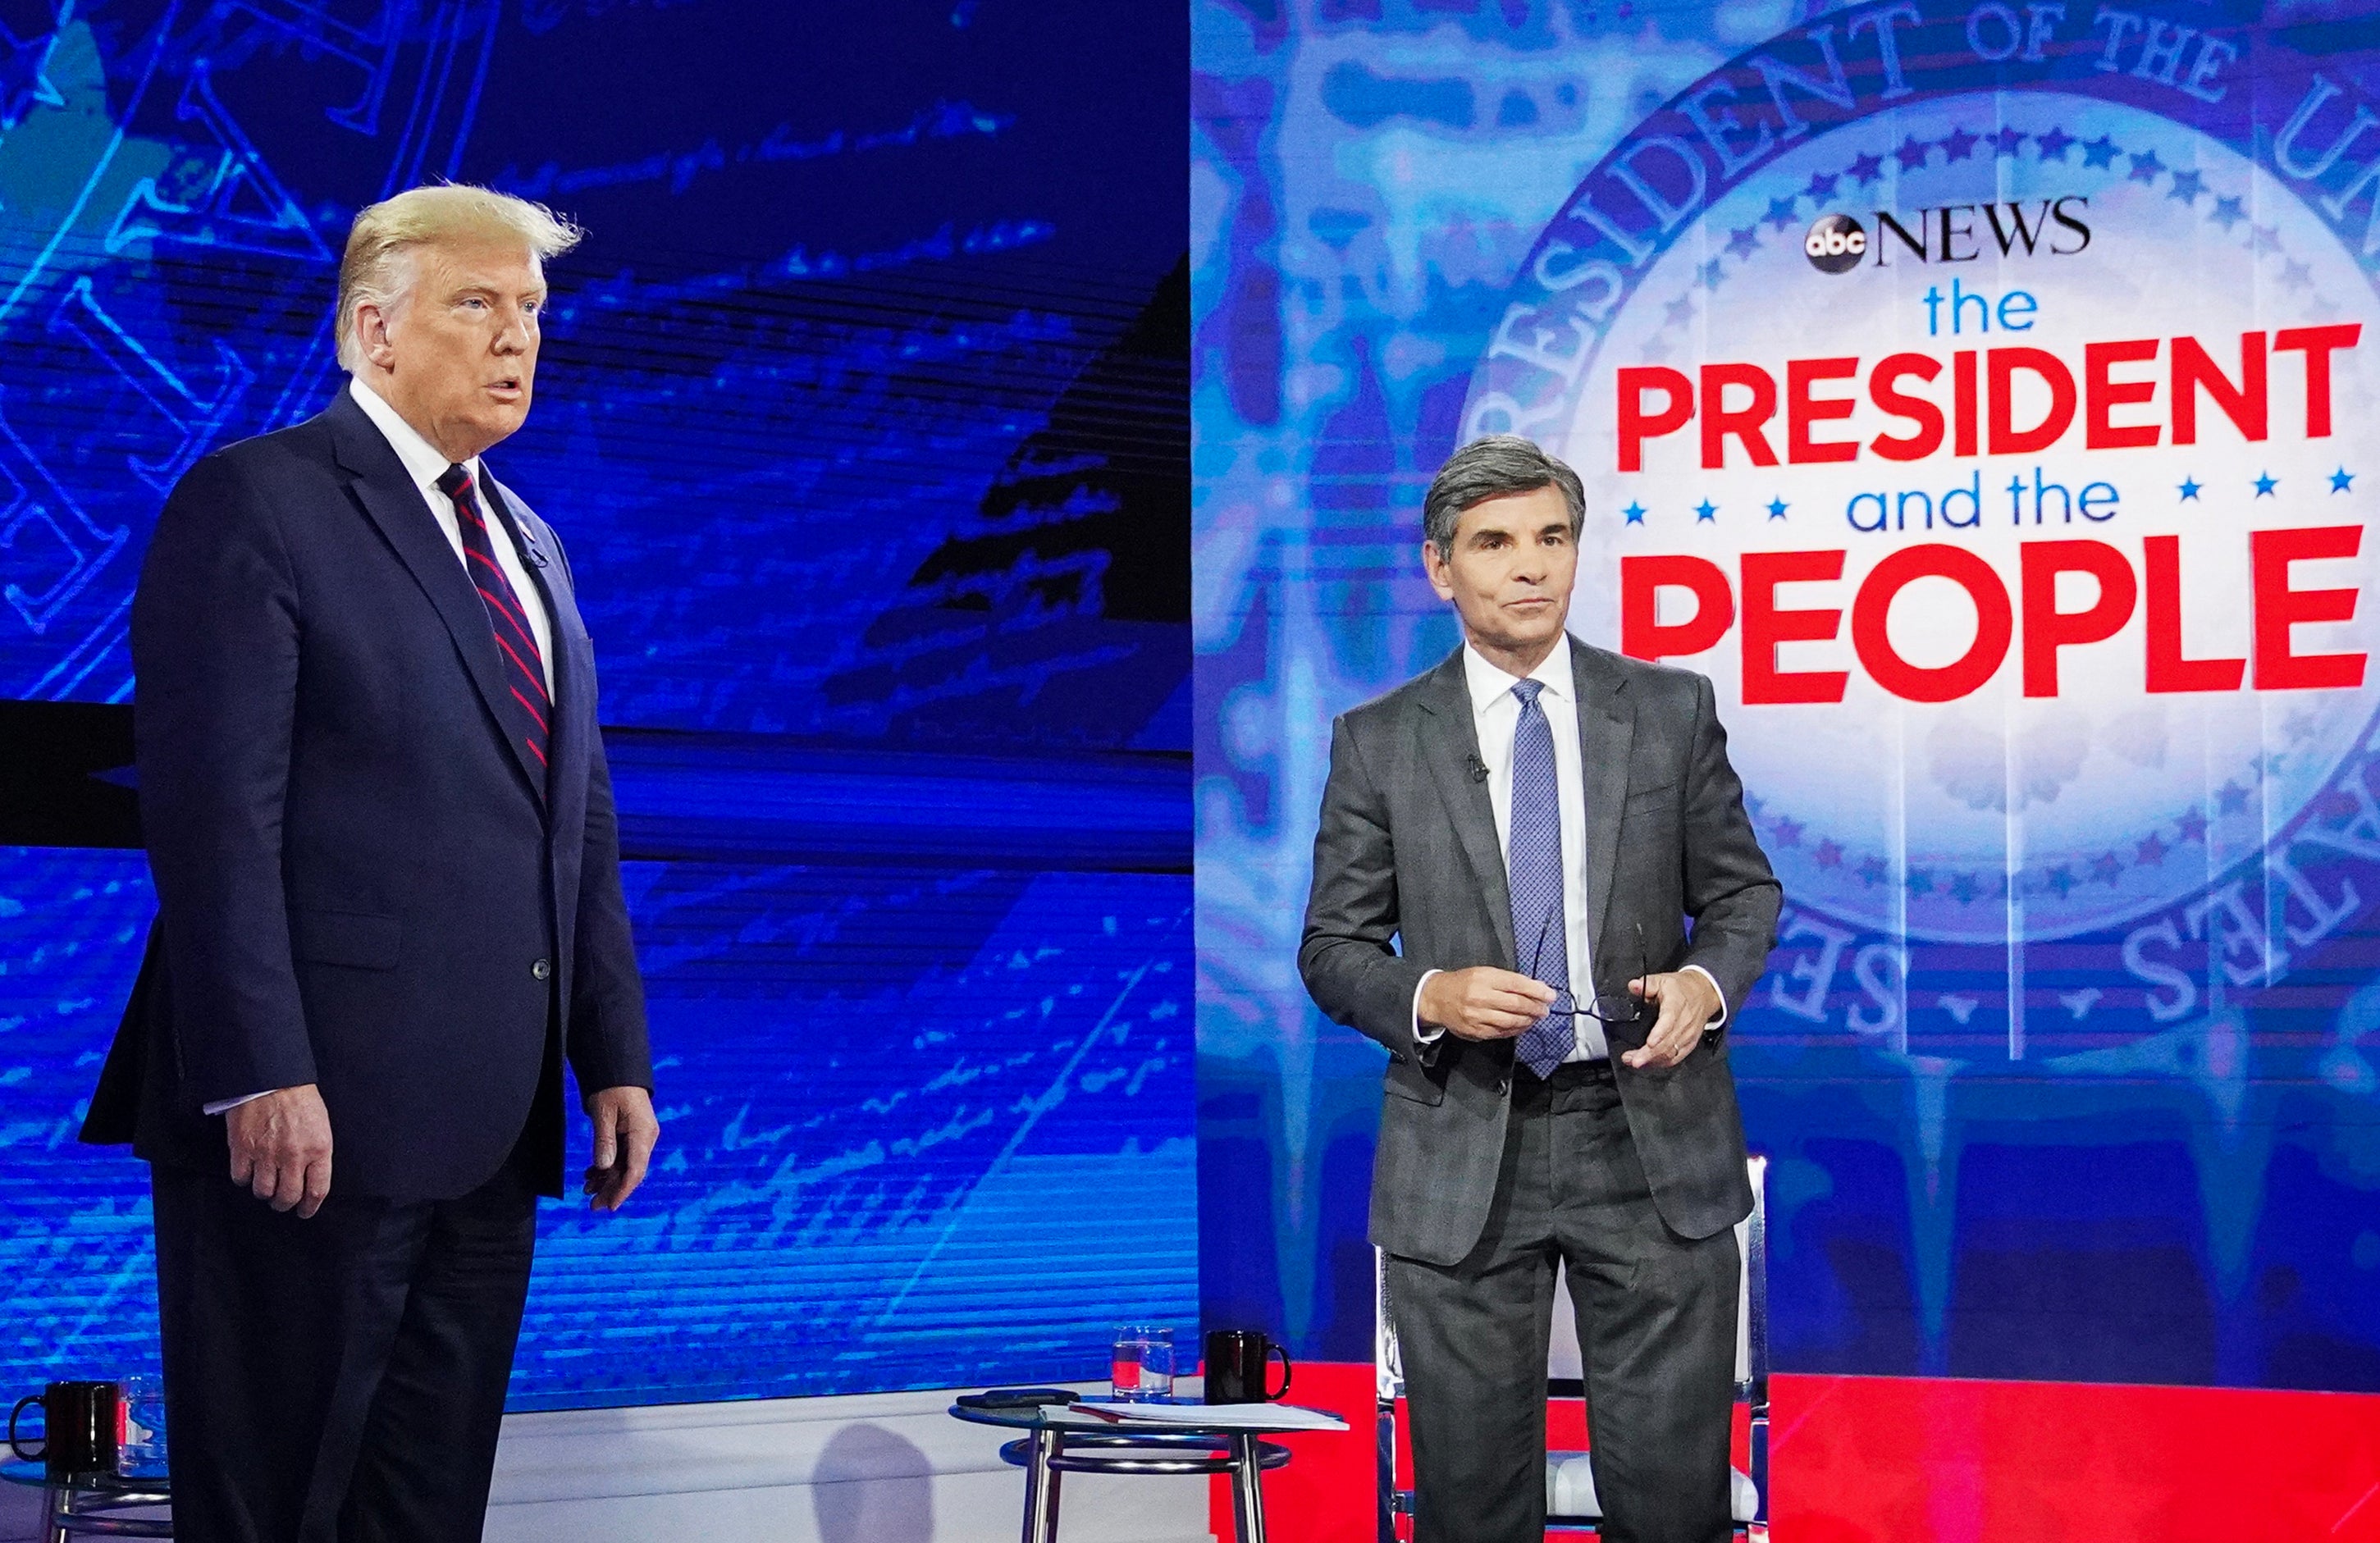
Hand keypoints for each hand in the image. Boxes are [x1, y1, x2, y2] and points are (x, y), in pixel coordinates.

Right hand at [225, 1085, 333, 1217]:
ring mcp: (266, 1153)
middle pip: (288, 1196)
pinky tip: (248, 1171)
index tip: (305, 1211)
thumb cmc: (299, 1099)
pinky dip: (244, 1178)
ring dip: (264, 1192)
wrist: (271, 1078)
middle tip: (282, 1201)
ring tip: (266, 1184)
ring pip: (263, 1191)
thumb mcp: (321, 1125)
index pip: (317, 1191)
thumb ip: (317, 1153)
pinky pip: (241, 1178)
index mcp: (318, 1148)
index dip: (309, 1207)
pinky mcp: (242, 1148)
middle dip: (285, 1203)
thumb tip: (312, 1178)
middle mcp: (293, 1155)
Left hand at [582, 1085, 658, 1211]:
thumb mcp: (604, 1113)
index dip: (623, 1190)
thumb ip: (604, 1140)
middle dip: (612, 1190)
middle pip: (630, 1172)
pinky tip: (591, 1175)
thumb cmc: (612, 1088)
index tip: (611, 1206)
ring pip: (623, 1167)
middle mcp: (644, 1139)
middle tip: (593, 1206)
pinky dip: (606, 1168)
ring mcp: (638, 1138)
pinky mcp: (630, 1136)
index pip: (635, 1170)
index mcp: (643, 1133)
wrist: (618, 1071)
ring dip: (607, 1180)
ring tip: (587, 1190)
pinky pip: (620, 1157)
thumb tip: (603, 1166)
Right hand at [1419, 967, 1556, 1041]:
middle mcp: (1480, 997)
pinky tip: (1522, 1026)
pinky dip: (1516, 1030)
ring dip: (1528, 1021)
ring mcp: (1478, 1016)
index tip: (1550, 995)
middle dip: (1536, 1008)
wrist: (1436, 998)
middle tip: (1545, 1009)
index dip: (1537, 991)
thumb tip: (1536, 987)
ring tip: (1535, 1018)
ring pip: (1511, 1021)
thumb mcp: (1484, 973)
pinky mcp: (1476, 1031)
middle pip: (1516, 1004)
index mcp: (1484, 978)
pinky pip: (1502, 1033)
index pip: (1517, 984)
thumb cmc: (1463, 983)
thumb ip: (1509, 980)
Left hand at [1622, 970, 1721, 1069]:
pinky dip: (1662, 1063)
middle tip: (1633, 1060)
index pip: (1668, 1021)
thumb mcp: (1663, 980)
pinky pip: (1676, 1057)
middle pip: (1668, 1043)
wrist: (1703, 994)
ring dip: (1652, 1060)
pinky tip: (1648, 1063)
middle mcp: (1684, 1023)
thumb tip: (1634, 986)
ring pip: (1671, 1053)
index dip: (1659, 1033)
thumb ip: (1646, 984)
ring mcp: (1688, 1035)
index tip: (1649, 1043)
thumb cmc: (1681, 989)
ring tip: (1634, 1061)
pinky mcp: (1689, 1044)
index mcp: (1676, 1006)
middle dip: (1649, 1054)